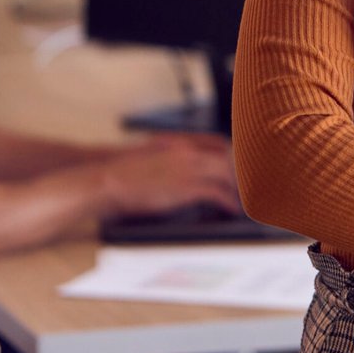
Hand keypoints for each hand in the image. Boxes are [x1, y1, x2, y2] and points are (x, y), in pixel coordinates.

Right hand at [99, 134, 240, 216]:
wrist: (108, 178)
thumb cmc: (124, 170)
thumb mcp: (152, 154)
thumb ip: (172, 156)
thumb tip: (184, 167)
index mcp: (181, 143)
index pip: (219, 143)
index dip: (232, 154)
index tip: (238, 165)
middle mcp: (189, 152)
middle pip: (228, 159)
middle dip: (239, 173)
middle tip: (245, 186)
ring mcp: (189, 169)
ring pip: (227, 175)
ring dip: (237, 188)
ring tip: (241, 200)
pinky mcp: (185, 188)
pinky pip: (217, 193)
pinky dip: (227, 202)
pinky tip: (230, 209)